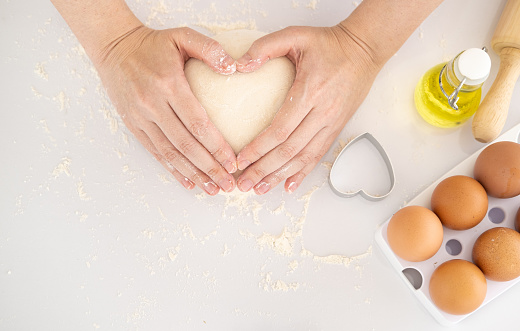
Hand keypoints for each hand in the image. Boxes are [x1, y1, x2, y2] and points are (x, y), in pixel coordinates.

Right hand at [94, 26, 237, 194]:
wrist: (115, 48)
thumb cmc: (154, 44)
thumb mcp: (183, 36)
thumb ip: (210, 49)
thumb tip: (234, 68)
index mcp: (169, 84)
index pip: (198, 123)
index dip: (216, 146)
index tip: (233, 162)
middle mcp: (153, 104)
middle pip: (186, 144)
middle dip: (209, 168)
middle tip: (228, 185)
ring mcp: (141, 117)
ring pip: (170, 153)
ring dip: (193, 174)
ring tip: (212, 189)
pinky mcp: (133, 125)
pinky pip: (155, 152)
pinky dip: (172, 169)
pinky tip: (188, 182)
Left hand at [234, 25, 381, 194]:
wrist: (364, 50)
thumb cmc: (329, 44)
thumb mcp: (296, 35)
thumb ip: (265, 47)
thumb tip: (239, 65)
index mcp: (311, 91)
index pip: (280, 129)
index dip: (259, 148)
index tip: (240, 160)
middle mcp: (323, 112)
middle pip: (290, 150)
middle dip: (264, 169)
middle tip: (244, 183)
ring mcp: (332, 123)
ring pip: (304, 157)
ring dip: (280, 175)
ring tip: (260, 189)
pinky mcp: (337, 128)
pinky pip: (319, 155)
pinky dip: (303, 172)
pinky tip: (290, 184)